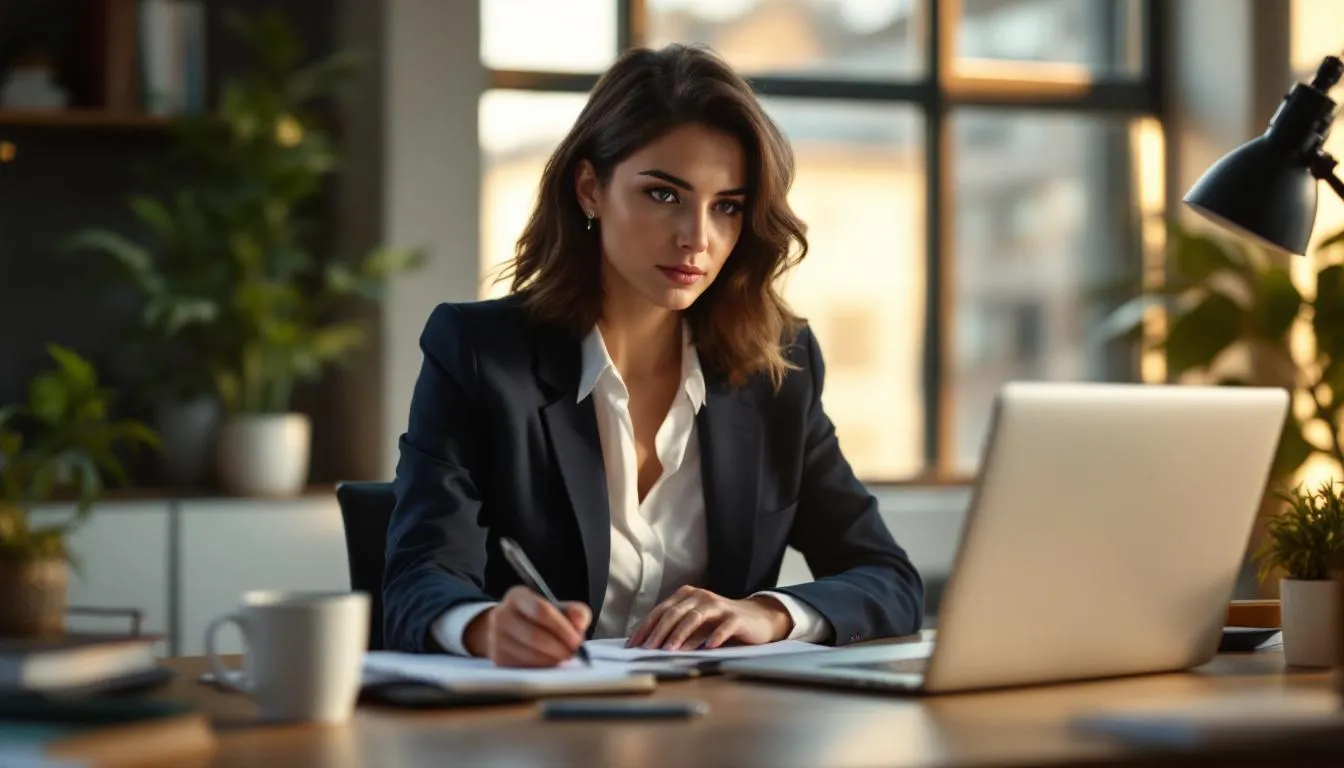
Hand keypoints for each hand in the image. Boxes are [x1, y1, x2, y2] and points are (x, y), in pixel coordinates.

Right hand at [462, 586, 591, 666]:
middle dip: (559, 648)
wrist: (510, 631)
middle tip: (573, 654)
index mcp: (517, 596)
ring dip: (552, 661)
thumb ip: (575, 612)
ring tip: (563, 659)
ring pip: (530, 656)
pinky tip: (550, 664)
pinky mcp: (498, 659)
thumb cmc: (540, 620)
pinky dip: (542, 669)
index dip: (561, 628)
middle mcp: (502, 615)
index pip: (541, 610)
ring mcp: (496, 638)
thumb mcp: (558, 608)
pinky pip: (524, 668)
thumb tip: (580, 623)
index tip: (577, 641)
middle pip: (535, 636)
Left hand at [626, 586, 792, 650]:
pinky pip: (724, 626)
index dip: (645, 627)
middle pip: (674, 613)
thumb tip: (649, 647)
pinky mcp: (736, 617)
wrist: (757, 619)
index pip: (661, 611)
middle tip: (648, 650)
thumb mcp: (695, 625)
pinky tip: (708, 647)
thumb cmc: (719, 624)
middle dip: (658, 632)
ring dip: (680, 634)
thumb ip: (676, 631)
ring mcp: (719, 605)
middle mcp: (700, 596)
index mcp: (686, 596)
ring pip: (695, 617)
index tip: (633, 645)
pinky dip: (715, 636)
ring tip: (670, 650)